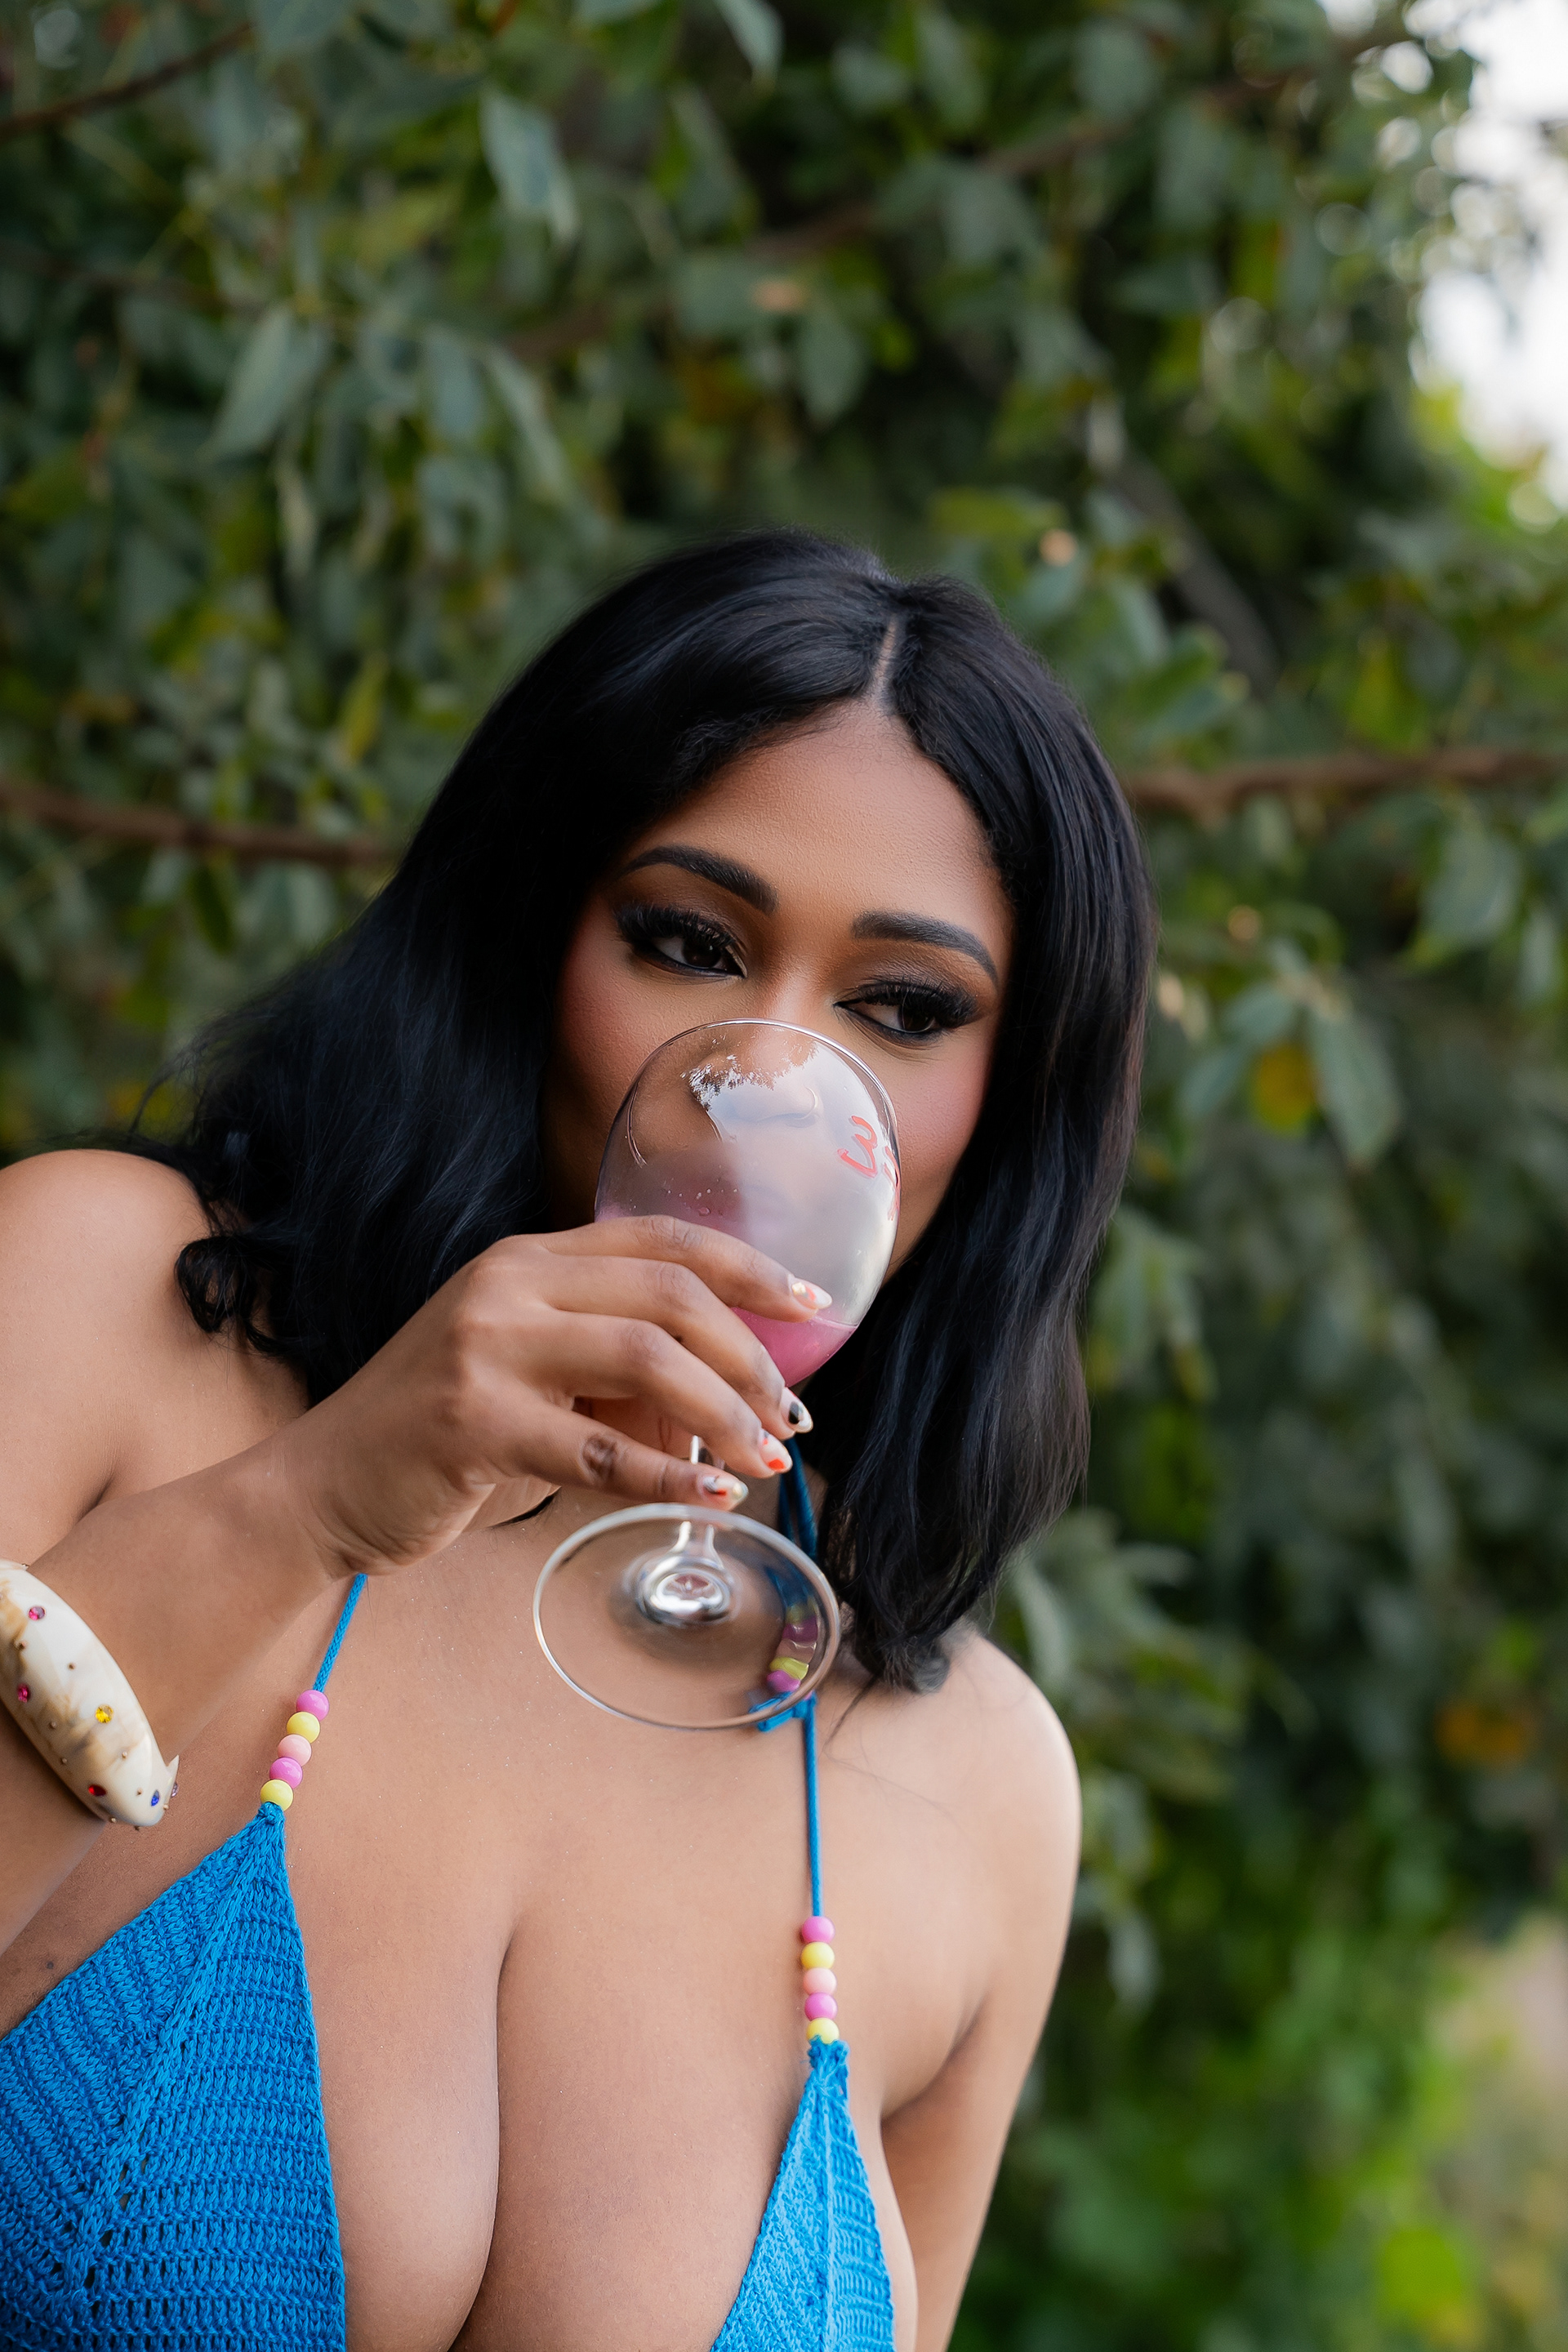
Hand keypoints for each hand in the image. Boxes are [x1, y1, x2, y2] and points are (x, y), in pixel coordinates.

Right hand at [273, 1218, 823, 1577]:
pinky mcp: (471, 1421)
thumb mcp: (528, 1375)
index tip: (814, 1306)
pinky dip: (668, 1478)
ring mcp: (485, 1348)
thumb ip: (611, 1371)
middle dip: (750, 1358)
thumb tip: (727, 1409)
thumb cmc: (439, 1436)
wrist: (321, 1485)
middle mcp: (507, 1286)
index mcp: (527, 1260)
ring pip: (647, 1363)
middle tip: (790, 1420)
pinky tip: (710, 1499)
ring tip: (764, 1462)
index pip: (661, 1239)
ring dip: (725, 1416)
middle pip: (670, 1296)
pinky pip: (598, 1449)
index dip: (749, 1267)